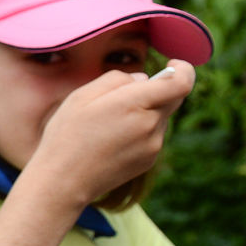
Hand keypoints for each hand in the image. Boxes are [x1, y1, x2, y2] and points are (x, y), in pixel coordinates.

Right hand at [30, 59, 194, 208]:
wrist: (63, 181)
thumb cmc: (66, 136)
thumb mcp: (81, 96)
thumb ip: (115, 79)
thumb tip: (143, 79)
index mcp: (133, 104)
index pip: (181, 82)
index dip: (183, 69)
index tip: (170, 64)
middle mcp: (149, 125)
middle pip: (173, 98)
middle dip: (157, 90)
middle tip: (126, 97)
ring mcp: (152, 145)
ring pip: (161, 117)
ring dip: (145, 113)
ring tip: (110, 125)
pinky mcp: (149, 160)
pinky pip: (153, 136)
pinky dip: (140, 131)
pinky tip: (112, 141)